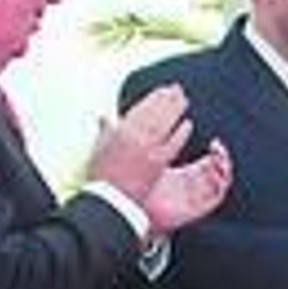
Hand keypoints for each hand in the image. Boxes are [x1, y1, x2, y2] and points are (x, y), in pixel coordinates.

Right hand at [89, 84, 192, 201]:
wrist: (109, 199)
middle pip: (155, 112)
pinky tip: (188, 124)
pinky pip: (173, 143)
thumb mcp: (99, 149)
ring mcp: (148, 149)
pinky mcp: (158, 163)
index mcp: (120, 132)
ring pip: (165, 124)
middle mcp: (135, 137)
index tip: (162, 89)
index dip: (153, 97)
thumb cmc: (101, 176)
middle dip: (167, 98)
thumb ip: (105, 131)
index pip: (140, 108)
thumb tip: (104, 118)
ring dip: (176, 109)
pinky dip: (181, 132)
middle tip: (177, 89)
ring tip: (184, 100)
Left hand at [144, 138, 231, 234]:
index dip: (217, 153)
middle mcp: (195, 186)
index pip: (210, 162)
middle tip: (217, 148)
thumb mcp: (159, 163)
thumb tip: (180, 129)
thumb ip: (170, 147)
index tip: (214, 143)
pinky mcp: (198, 209)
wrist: (137, 209)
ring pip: (221, 184)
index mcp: (187, 175)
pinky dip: (220, 186)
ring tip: (219, 159)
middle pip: (219, 171)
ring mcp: (198, 197)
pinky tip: (215, 174)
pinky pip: (216, 199)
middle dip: (223, 158)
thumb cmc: (144, 188)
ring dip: (224, 170)